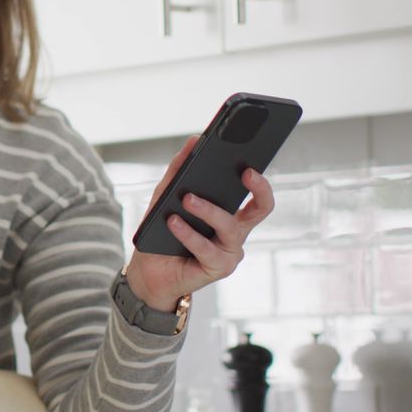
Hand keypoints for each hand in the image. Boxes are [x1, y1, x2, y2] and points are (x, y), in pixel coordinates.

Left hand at [125, 136, 275, 311]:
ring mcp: (230, 252)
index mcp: (230, 213)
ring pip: (229, 226)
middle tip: (244, 171)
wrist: (150, 271)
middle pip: (261, 209)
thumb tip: (194, 140)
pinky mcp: (218, 268)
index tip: (250, 160)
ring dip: (208, 210)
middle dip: (259, 189)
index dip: (258, 178)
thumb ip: (179, 171)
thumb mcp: (165, 197)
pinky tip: (174, 221)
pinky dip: (188, 233)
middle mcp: (236, 232)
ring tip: (187, 198)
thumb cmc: (162, 233)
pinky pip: (205, 248)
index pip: (255, 193)